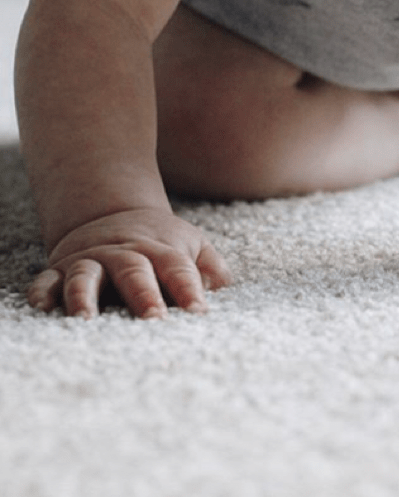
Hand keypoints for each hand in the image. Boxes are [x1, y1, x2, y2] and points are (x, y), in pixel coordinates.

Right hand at [27, 208, 231, 318]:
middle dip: (143, 295)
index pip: (179, 269)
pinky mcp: (61, 269)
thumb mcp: (193, 246)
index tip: (199, 312)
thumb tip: (221, 288)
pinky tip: (41, 307)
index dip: (190, 289)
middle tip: (153, 318)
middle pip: (135, 271)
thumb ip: (212, 267)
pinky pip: (47, 280)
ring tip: (86, 320)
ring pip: (86, 275)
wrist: (115, 215)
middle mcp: (125, 255)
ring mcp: (91, 260)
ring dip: (85, 296)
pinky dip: (43, 292)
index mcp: (162, 251)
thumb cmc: (162, 243)